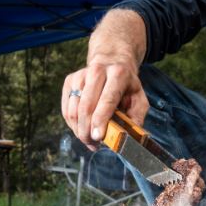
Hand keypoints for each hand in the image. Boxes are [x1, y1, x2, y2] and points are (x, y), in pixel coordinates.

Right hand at [62, 9, 149, 146]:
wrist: (111, 61)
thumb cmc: (126, 85)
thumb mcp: (139, 97)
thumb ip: (137, 116)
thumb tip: (129, 136)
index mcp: (118, 74)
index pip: (107, 99)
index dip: (101, 120)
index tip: (98, 137)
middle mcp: (97, 71)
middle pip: (87, 107)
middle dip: (87, 130)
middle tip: (93, 144)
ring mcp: (80, 75)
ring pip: (74, 110)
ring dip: (79, 130)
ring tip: (89, 139)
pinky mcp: (70, 80)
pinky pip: (66, 109)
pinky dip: (72, 124)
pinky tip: (82, 129)